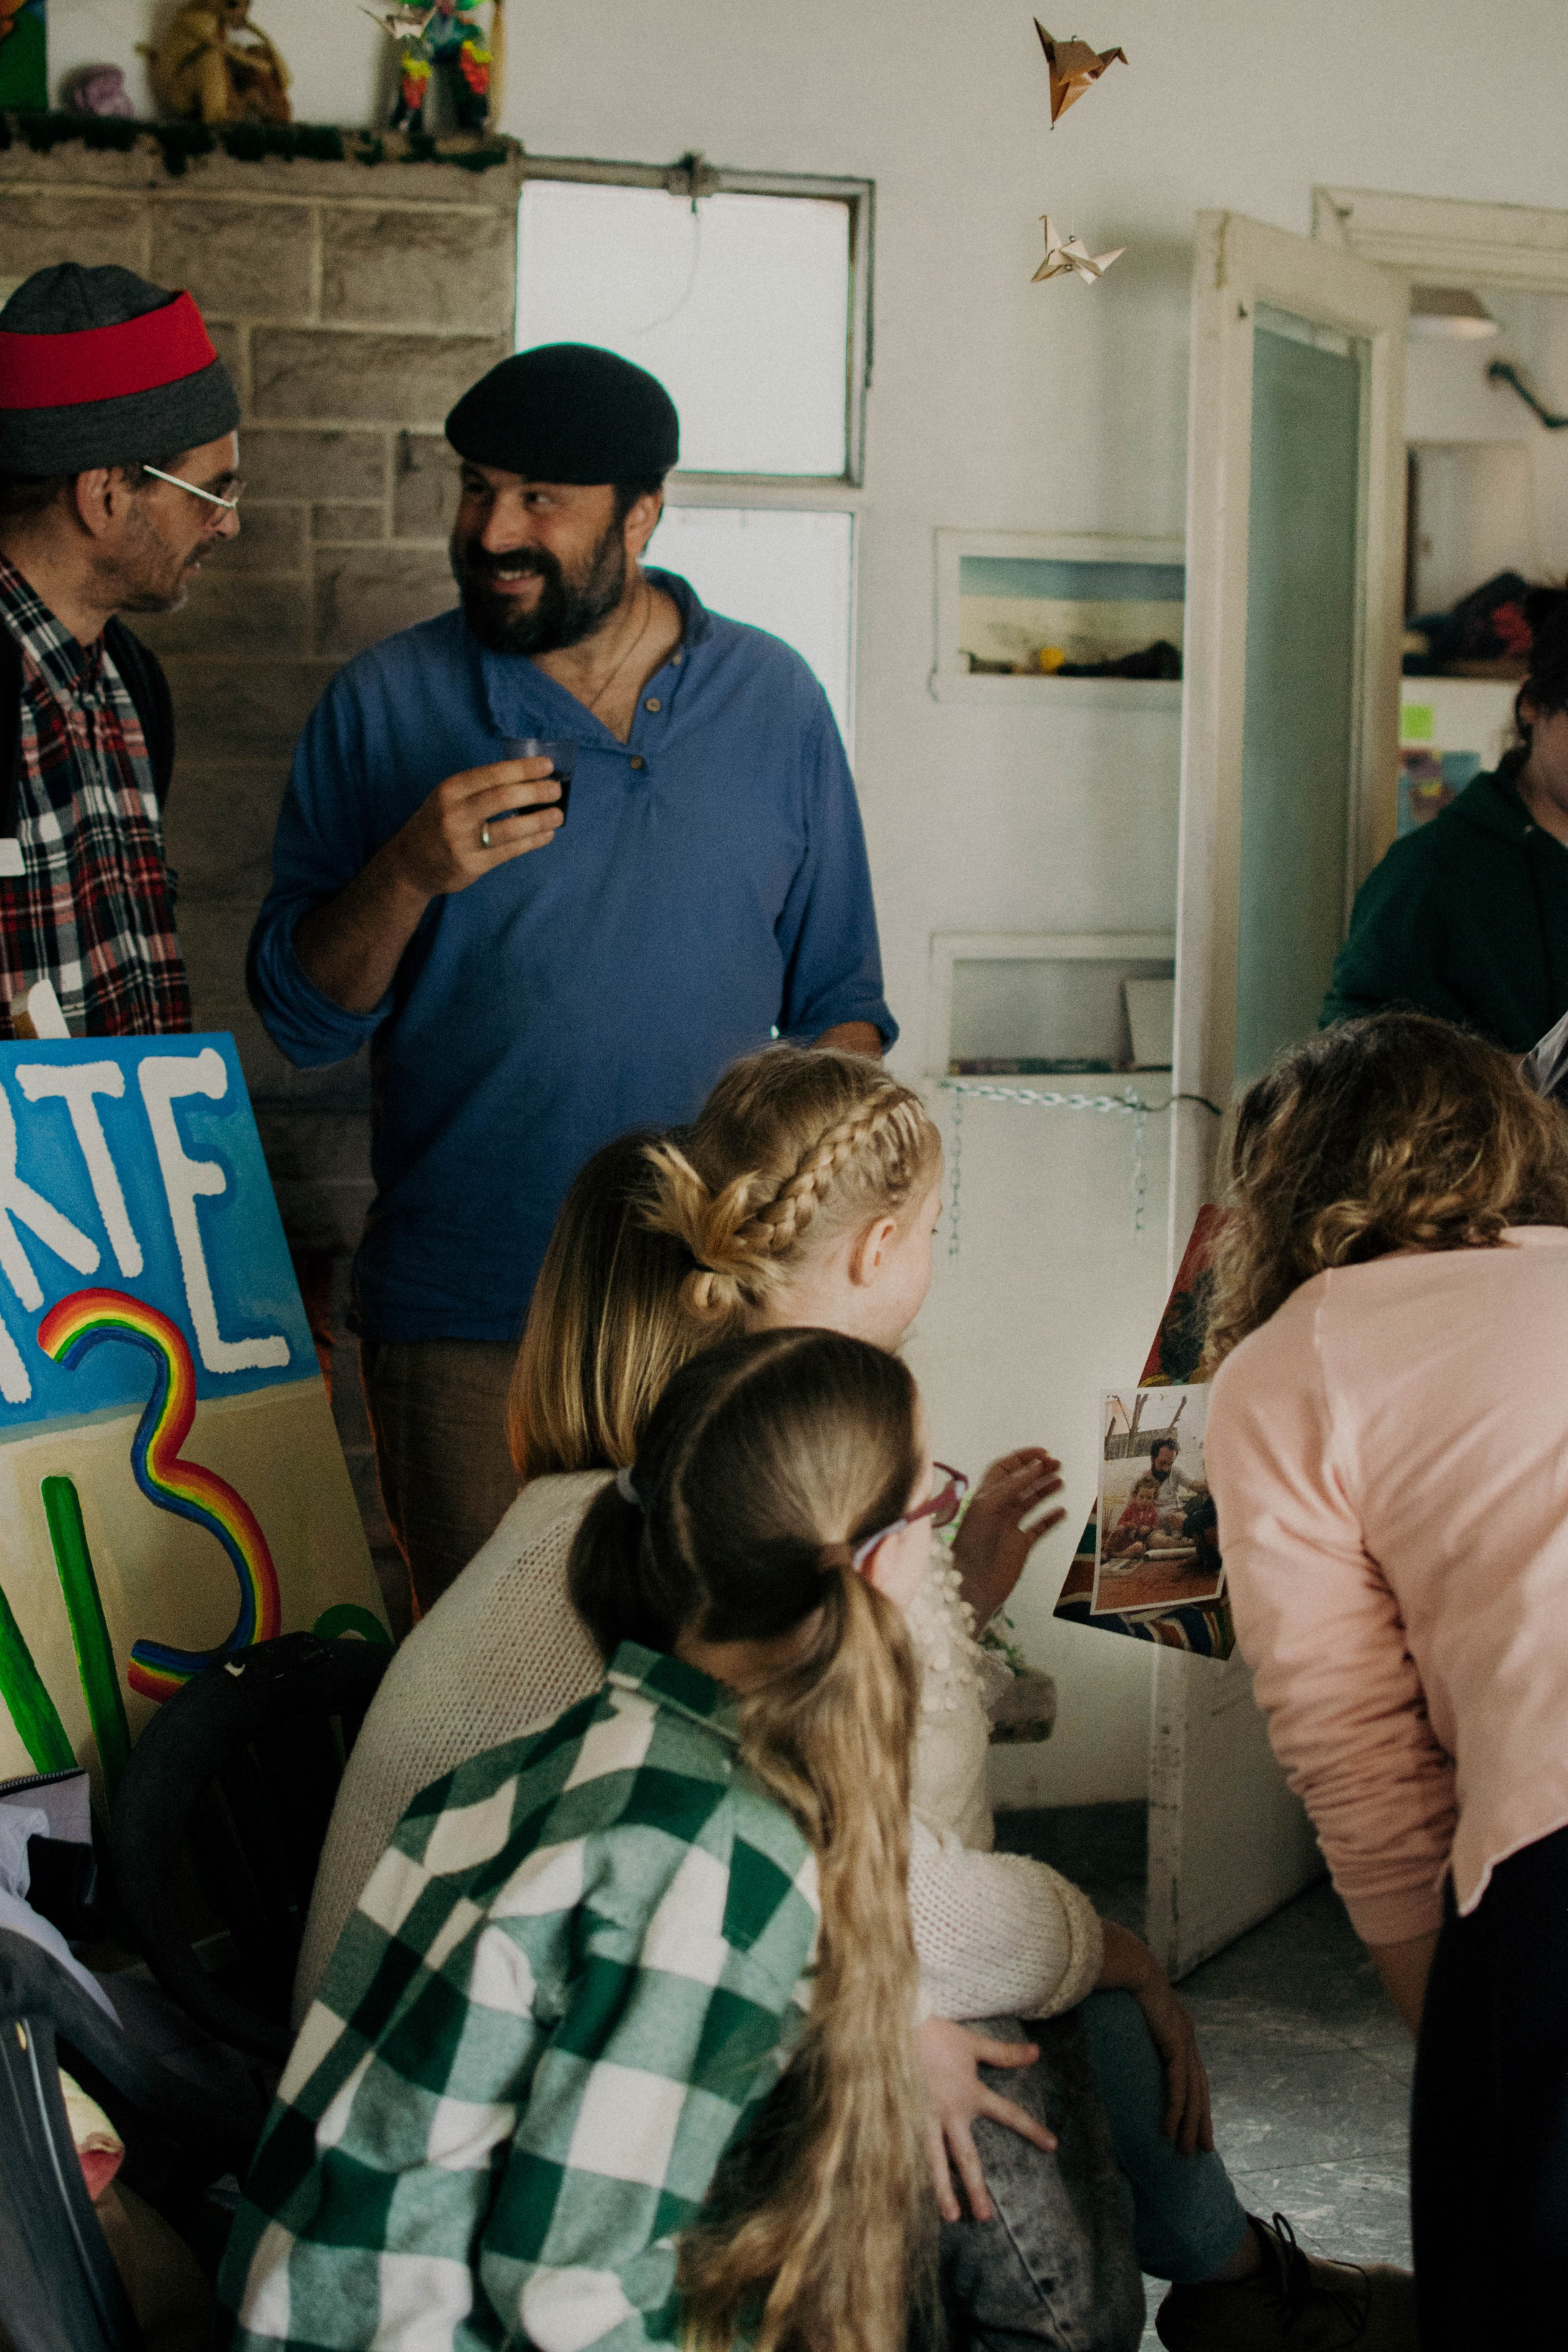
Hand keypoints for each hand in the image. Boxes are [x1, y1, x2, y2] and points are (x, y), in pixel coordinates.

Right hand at [382, 756, 562, 898]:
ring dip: (538, 821)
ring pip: (509, 829)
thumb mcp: (449, 797)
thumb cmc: (438, 822)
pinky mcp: (471, 864)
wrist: (409, 863)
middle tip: (556, 790)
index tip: (547, 765)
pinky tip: (546, 835)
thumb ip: (480, 788)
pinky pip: (508, 851)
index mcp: (451, 789)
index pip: (491, 774)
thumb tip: (528, 779)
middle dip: (534, 792)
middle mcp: (454, 813)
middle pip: (502, 798)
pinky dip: (531, 842)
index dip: (522, 768)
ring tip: (558, 815)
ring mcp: (462, 841)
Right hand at [917, 2014, 1055, 2224]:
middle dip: (976, 2187)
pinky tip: (908, 2195)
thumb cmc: (935, 2036)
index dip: (1031, 2129)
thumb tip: (1037, 2052)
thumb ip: (1003, 2054)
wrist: (895, 2026)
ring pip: (935, 2162)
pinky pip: (907, 2153)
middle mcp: (950, 2113)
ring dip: (942, 2190)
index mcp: (970, 2094)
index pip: (1008, 2114)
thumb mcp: (972, 2043)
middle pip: (965, 2156)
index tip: (1052, 2146)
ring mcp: (923, 2120)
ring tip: (950, 2216)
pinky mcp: (901, 2120)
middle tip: (985, 2217)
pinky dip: (909, 2174)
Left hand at [951, 1447, 1066, 1622]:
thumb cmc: (973, 1543)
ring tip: (1060, 1482)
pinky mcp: (1021, 1546)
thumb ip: (1013, 1484)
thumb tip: (1036, 1464)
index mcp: (985, 1496)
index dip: (1022, 1458)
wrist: (972, 1584)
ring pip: (1030, 1502)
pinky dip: (1050, 1518)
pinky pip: (1039, 1528)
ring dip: (1045, 1490)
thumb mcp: (989, 1506)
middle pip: (1021, 1483)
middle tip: (1058, 1464)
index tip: (1042, 1452)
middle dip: (1038, 1471)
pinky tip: (1062, 1511)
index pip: (1004, 1469)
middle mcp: (998, 1509)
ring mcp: (1010, 1527)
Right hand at [1133, 1973, 1212, 2156]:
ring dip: (1189, 2125)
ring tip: (1184, 2151)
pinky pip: (1178, 2086)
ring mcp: (1184, 2042)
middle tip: (1201, 2149)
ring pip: (1192, 2094)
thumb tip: (1111, 2034)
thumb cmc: (1123, 1981)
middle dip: (1201, 2121)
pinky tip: (1170, 2131)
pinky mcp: (1175, 2044)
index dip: (1196, 2101)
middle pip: (1199, 2090)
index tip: (1196, 2125)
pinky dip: (1176, 2110)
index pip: (1194, 2074)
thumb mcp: (1131, 2010)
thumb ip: (1131, 2026)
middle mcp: (1187, 2038)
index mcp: (1180, 2030)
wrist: (1131, 1963)